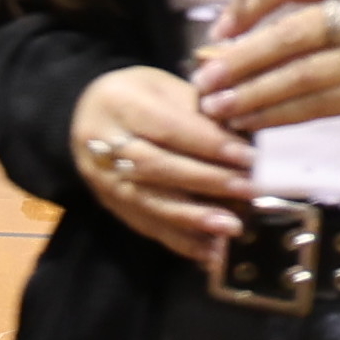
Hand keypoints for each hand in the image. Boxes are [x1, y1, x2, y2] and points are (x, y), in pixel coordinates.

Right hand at [67, 65, 254, 270]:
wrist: (90, 113)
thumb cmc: (141, 95)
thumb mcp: (168, 87)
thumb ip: (202, 112)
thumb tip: (247, 143)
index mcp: (118, 103)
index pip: (168, 127)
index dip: (210, 144)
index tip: (249, 157)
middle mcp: (99, 143)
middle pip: (156, 166)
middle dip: (207, 180)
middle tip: (249, 190)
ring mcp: (101, 179)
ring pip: (149, 201)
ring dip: (193, 217)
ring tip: (231, 227)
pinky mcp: (109, 204)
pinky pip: (146, 226)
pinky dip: (180, 241)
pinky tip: (209, 251)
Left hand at [189, 0, 339, 135]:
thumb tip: (234, 34)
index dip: (247, 5)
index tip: (217, 32)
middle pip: (293, 33)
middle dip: (240, 60)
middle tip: (203, 80)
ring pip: (302, 75)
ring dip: (253, 95)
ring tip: (218, 108)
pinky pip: (319, 104)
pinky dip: (280, 115)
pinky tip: (253, 121)